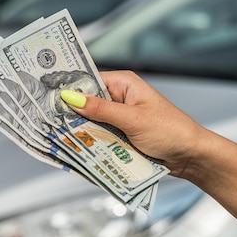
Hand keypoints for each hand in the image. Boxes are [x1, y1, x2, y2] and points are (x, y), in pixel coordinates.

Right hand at [61, 70, 205, 179]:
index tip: (46, 95)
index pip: (88, 80)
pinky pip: (99, 136)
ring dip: (81, 130)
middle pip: (86, 103)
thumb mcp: (132, 119)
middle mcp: (119, 97)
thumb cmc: (170, 131)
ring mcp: (119, 117)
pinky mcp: (121, 134)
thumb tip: (70, 96)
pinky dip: (91, 142)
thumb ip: (100, 109)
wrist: (191, 157)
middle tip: (47, 121)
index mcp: (123, 83)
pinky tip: (77, 148)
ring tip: (58, 137)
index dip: (68, 88)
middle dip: (71, 113)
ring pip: (90, 122)